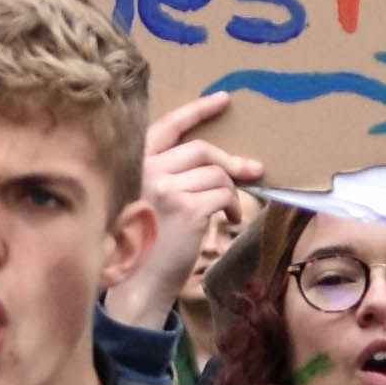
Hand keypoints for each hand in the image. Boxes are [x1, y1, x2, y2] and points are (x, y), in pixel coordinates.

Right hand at [110, 93, 262, 327]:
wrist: (136, 284)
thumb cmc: (144, 243)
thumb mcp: (149, 200)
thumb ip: (170, 175)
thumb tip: (220, 162)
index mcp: (133, 164)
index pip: (166, 125)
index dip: (197, 111)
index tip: (223, 100)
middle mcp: (145, 170)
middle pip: (201, 149)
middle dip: (230, 161)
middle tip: (253, 171)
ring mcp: (165, 187)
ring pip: (217, 173)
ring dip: (232, 191)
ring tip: (230, 212)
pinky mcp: (187, 207)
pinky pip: (224, 194)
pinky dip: (233, 206)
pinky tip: (228, 222)